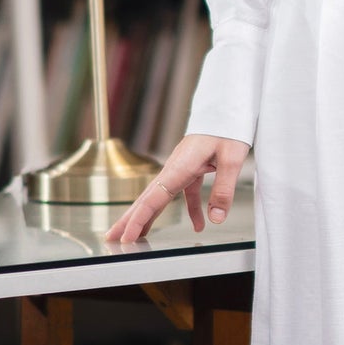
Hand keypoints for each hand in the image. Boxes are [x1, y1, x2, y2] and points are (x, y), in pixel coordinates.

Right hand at [103, 133, 250, 244]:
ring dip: (149, 217)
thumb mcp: (232, 158)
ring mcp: (181, 168)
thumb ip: (224, 190)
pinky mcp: (192, 168)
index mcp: (179, 165)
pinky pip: (184, 193)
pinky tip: (199, 225)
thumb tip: (216, 218)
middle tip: (112, 239)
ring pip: (160, 197)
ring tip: (138, 237)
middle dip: (129, 220)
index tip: (127, 236)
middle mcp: (175, 167)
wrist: (229, 105)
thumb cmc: (228, 126)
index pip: (154, 198)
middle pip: (147, 199)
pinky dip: (189, 210)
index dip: (138, 219)